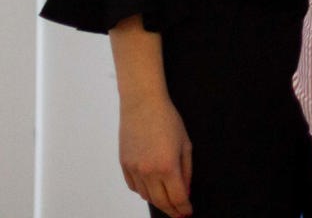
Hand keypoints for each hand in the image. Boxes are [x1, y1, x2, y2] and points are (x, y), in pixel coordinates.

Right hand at [117, 91, 192, 216]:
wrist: (142, 105)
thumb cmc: (168, 120)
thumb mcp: (185, 144)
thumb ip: (186, 171)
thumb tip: (185, 192)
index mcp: (167, 166)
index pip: (176, 197)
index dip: (183, 208)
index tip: (188, 213)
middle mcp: (148, 171)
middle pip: (160, 201)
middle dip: (172, 210)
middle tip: (180, 213)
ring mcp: (133, 169)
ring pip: (146, 196)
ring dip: (158, 201)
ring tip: (168, 201)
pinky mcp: (124, 165)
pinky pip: (134, 186)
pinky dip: (144, 191)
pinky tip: (152, 189)